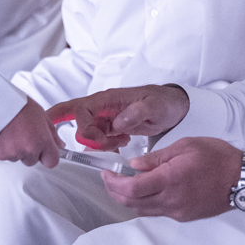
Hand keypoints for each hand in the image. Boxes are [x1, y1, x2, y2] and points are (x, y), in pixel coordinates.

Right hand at [0, 96, 62, 167]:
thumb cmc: (17, 105)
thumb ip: (52, 133)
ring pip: (18, 158)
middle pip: (33, 160)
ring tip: (12, 131)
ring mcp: (13, 153)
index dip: (48, 156)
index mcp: (42, 140)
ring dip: (16, 149)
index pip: (52, 161)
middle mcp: (28, 149)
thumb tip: (59, 144)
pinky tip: (3, 134)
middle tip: (24, 134)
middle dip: (30, 151)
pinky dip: (3, 148)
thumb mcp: (41, 115)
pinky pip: (4, 156)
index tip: (45, 150)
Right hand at [47, 84, 189, 151]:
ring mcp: (103, 117)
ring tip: (123, 141)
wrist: (171, 107)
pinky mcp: (108, 127)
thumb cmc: (163, 102)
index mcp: (108, 98)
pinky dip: (105, 146)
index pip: (81, 109)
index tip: (101, 140)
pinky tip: (123, 142)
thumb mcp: (155, 106)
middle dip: (78, 132)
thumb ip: (137, 112)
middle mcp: (101, 106)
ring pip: (85, 133)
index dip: (85, 127)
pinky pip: (96, 139)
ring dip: (98, 143)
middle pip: (73, 116)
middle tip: (99, 143)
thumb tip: (117, 122)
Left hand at [101, 137, 241, 221]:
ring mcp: (177, 211)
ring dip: (128, 199)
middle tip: (109, 178)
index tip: (106, 173)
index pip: (131, 189)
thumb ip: (157, 157)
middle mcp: (171, 200)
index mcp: (170, 179)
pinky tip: (146, 188)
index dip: (113, 183)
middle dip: (114, 192)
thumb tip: (134, 165)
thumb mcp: (185, 146)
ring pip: (142, 210)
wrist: (242, 179)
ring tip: (124, 182)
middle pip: (131, 203)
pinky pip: (157, 211)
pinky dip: (145, 202)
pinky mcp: (184, 215)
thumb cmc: (217, 157)